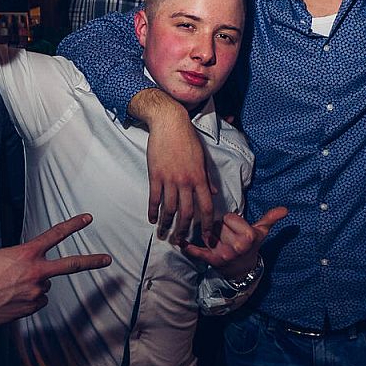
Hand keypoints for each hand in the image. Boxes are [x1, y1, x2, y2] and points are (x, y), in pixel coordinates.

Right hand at [0, 214, 110, 326]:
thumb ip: (10, 255)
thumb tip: (16, 264)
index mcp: (26, 253)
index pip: (55, 234)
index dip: (73, 225)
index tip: (87, 219)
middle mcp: (36, 272)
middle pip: (71, 266)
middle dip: (92, 261)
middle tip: (107, 259)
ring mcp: (35, 292)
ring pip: (43, 286)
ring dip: (33, 285)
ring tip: (8, 287)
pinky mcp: (30, 309)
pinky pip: (35, 301)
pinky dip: (26, 299)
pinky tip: (8, 298)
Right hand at [144, 104, 219, 244]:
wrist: (169, 123)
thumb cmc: (188, 139)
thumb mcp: (202, 158)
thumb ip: (207, 178)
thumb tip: (213, 193)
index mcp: (199, 177)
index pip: (206, 207)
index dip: (207, 225)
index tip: (207, 238)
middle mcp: (186, 181)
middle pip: (187, 213)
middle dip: (184, 230)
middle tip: (181, 241)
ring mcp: (170, 179)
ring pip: (169, 209)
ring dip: (166, 225)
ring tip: (164, 235)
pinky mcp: (155, 175)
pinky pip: (154, 198)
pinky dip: (153, 211)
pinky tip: (152, 220)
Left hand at [184, 207, 288, 278]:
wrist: (242, 270)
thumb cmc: (251, 246)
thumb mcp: (261, 232)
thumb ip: (270, 218)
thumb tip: (285, 209)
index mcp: (248, 236)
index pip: (230, 217)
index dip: (231, 221)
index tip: (236, 229)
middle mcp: (236, 246)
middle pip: (218, 224)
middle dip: (220, 227)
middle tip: (228, 237)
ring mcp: (224, 254)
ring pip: (209, 232)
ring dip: (210, 235)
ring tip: (219, 242)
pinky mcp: (212, 260)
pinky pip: (198, 252)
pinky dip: (188, 248)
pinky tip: (180, 242)